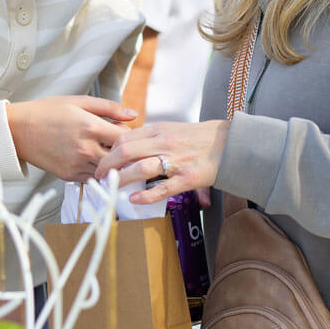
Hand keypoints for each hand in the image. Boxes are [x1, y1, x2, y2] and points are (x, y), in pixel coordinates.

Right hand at [6, 96, 136, 181]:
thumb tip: (133, 115)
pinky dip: (97, 171)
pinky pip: (92, 178)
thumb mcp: (79, 101)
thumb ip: (109, 107)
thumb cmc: (47, 111)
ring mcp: (77, 164)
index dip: (131, 136)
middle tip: (120, 145)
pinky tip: (91, 159)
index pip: (126, 138)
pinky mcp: (69, 176)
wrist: (18, 130)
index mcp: (91, 127)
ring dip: (111, 163)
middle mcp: (86, 148)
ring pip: (108, 171)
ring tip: (105, 152)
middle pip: (120, 158)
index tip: (126, 132)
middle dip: (124, 153)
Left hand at [95, 120, 228, 205]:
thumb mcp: (172, 129)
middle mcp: (165, 143)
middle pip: (126, 151)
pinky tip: (134, 199)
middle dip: (107, 164)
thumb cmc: (200, 138)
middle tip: (99, 175)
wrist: (230, 144)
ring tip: (112, 187)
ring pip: (141, 168)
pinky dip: (146, 195)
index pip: (125, 137)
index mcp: (159, 130)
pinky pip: (163, 188)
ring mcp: (176, 161)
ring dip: (122, 179)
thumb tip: (127, 145)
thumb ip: (151, 137)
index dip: (108, 150)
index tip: (101, 160)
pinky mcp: (188, 178)